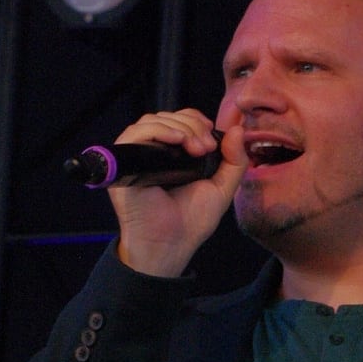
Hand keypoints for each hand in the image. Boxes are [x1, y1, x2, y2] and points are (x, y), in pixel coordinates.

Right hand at [112, 109, 247, 277]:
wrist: (171, 244)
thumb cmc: (191, 221)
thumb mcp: (222, 188)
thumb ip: (235, 161)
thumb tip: (238, 129)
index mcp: (172, 154)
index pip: (179, 120)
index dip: (196, 120)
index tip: (213, 138)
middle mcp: (153, 152)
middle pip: (168, 117)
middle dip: (192, 125)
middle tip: (206, 147)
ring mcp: (137, 156)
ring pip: (152, 121)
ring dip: (179, 128)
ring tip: (197, 149)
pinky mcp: (124, 163)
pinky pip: (135, 134)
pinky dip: (158, 131)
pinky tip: (177, 141)